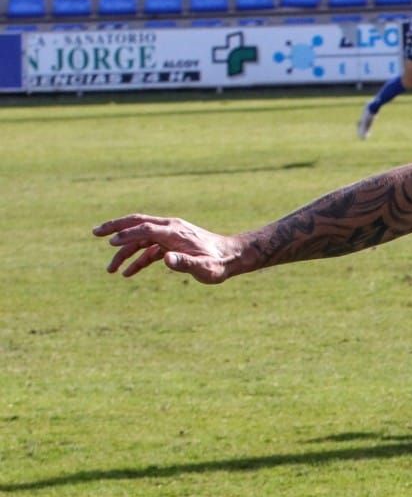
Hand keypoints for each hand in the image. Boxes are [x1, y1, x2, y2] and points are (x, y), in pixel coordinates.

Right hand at [94, 214, 245, 282]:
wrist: (233, 257)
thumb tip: (166, 259)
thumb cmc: (219, 264)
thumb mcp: (205, 268)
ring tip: (110, 270)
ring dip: (124, 252)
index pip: (145, 229)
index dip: (127, 234)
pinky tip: (128, 273)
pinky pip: (150, 251)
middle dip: (115, 227)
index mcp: (175, 231)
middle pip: (136, 223)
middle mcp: (170, 229)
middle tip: (94, 232)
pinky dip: (138, 260)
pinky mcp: (172, 245)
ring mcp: (170, 236)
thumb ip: (186, 263)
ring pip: (140, 240)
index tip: (110, 243)